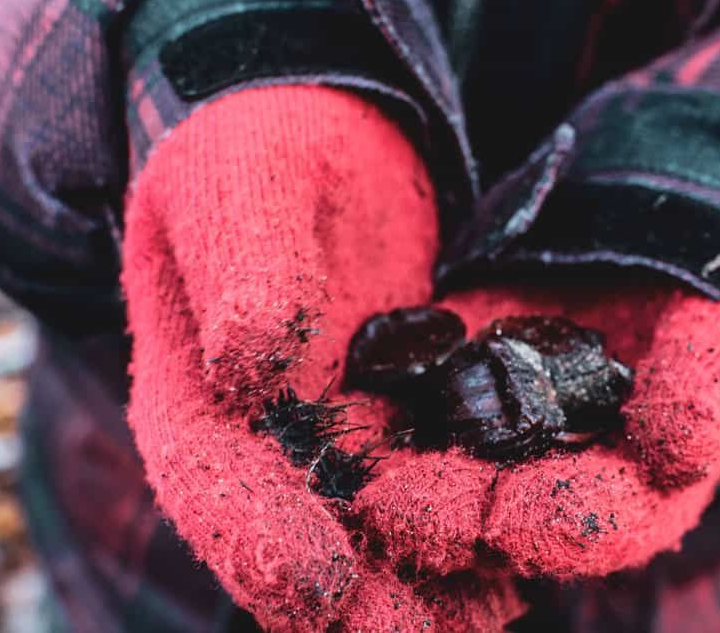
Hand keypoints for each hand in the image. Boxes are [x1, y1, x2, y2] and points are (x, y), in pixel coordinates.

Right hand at [121, 84, 719, 629]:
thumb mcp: (242, 184)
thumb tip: (250, 365)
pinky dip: (472, 530)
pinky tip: (518, 557)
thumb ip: (245, 271)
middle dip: (358, 600)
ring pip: (377, 533)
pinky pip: (436, 485)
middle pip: (303, 538)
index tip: (316, 588)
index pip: (215, 483)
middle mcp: (267, 437)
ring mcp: (340, 435)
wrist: (326, 134)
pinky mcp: (407, 416)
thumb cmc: (263, 148)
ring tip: (489, 607)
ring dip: (426, 583)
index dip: (258, 540)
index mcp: (200, 393)